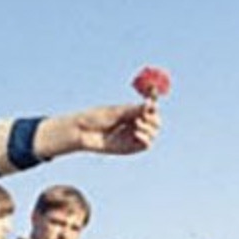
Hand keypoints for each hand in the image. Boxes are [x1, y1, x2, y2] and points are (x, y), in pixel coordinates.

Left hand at [39, 101, 159, 157]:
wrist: (82, 132)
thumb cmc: (95, 118)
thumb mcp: (116, 112)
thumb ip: (133, 110)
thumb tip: (150, 105)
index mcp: (131, 112)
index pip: (149, 105)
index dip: (154, 97)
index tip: (153, 90)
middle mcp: (135, 123)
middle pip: (156, 121)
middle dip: (154, 117)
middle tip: (145, 115)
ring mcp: (133, 136)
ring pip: (154, 132)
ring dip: (149, 127)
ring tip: (137, 124)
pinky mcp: (131, 148)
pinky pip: (147, 145)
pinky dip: (146, 138)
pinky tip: (136, 133)